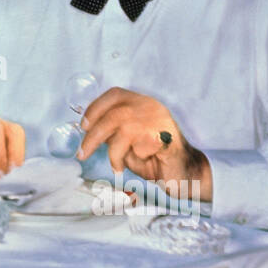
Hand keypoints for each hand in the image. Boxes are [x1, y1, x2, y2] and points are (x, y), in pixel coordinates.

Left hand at [78, 88, 211, 200]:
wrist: (185, 172)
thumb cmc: (154, 157)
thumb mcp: (127, 141)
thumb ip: (112, 132)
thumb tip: (89, 131)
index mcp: (141, 102)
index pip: (114, 95)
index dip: (95, 108)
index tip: (84, 126)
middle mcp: (150, 106)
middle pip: (114, 114)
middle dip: (93, 136)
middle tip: (82, 153)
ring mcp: (159, 119)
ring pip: (124, 129)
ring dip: (113, 151)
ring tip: (116, 166)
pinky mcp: (166, 136)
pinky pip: (140, 144)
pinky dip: (133, 157)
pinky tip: (141, 162)